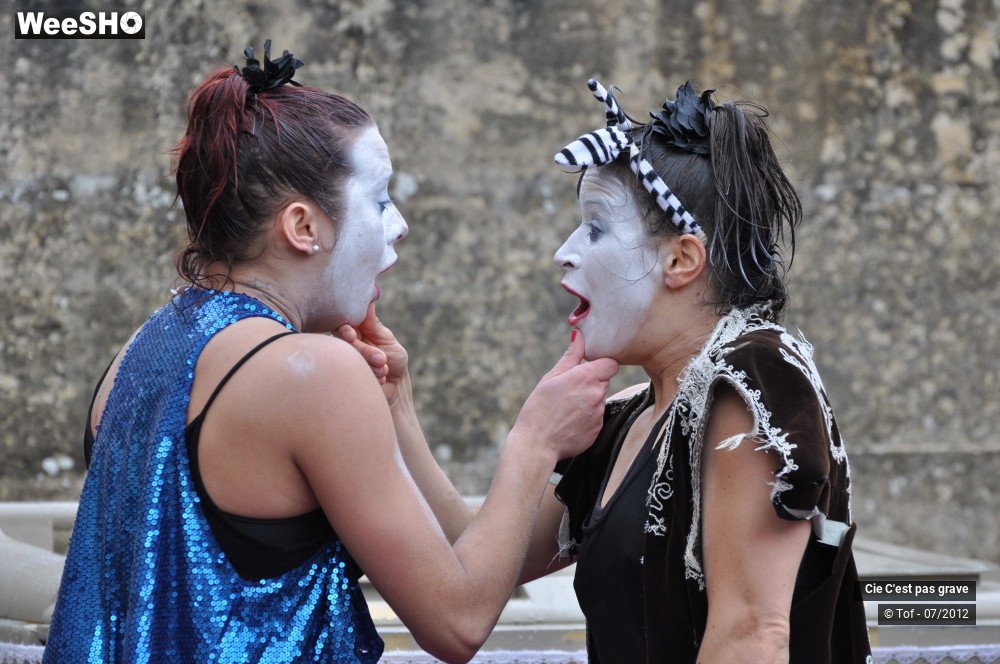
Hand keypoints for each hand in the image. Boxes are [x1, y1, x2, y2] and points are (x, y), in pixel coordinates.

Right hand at [334, 302, 408, 402]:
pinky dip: (371, 377)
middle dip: (364, 351)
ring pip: (348, 360)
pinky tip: (381, 379)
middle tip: (381, 359)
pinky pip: (351, 375)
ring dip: (370, 365)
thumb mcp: (386, 339)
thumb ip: (374, 323)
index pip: (342, 325)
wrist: (396, 387)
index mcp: (354, 332)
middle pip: (343, 344)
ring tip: (385, 369)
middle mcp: (346, 346)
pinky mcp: (345, 378)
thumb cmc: (393, 359)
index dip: (345, 329)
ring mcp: (345, 362)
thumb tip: (369, 297)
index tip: (352, 334)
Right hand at [512, 331, 618, 460]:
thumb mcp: (551, 377)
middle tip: (569, 390)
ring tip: (566, 408)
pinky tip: (569, 421)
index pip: (611, 364)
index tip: (588, 368)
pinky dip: (587, 417)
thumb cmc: (539, 408)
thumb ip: (570, 356)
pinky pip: (597, 417)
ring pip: (599, 399)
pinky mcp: (598, 430)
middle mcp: (597, 394)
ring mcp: (599, 414)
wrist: (537, 444)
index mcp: (586, 377)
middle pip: (604, 381)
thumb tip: (579, 335)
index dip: (601, 365)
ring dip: (588, 400)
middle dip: (591, 382)